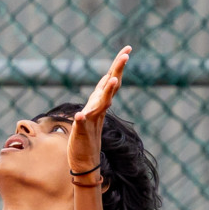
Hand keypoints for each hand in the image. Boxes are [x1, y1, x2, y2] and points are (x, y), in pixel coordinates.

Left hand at [69, 46, 130, 177]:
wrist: (85, 161)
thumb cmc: (87, 136)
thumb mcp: (92, 111)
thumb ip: (100, 96)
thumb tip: (107, 78)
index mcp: (100, 102)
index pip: (111, 79)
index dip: (118, 64)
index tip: (128, 48)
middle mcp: (99, 109)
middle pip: (110, 87)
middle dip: (117, 71)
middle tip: (126, 56)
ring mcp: (91, 120)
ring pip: (100, 104)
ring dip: (106, 93)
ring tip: (112, 80)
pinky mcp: (82, 131)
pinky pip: (81, 124)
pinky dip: (81, 119)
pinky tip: (80, 115)